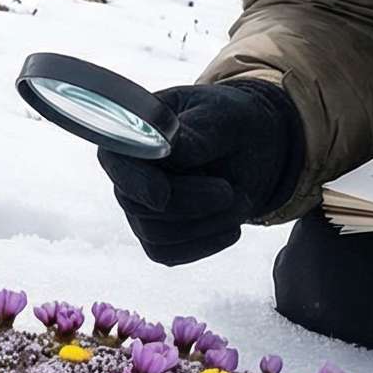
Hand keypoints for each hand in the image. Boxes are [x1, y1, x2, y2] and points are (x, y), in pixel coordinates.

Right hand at [97, 80, 304, 265]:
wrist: (256, 150)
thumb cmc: (232, 123)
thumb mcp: (223, 117)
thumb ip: (195, 134)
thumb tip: (168, 149)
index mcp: (134, 130)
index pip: (116, 159)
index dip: (136, 181)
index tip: (163, 195)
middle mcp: (128, 172)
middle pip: (137, 205)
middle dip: (188, 204)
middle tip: (230, 191)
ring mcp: (139, 209)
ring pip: (155, 236)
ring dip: (205, 224)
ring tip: (241, 200)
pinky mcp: (158, 238)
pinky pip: (170, 254)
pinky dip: (206, 243)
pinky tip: (232, 225)